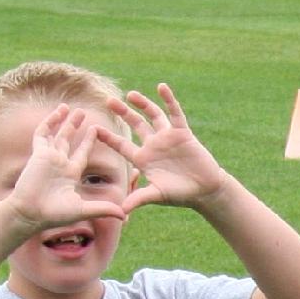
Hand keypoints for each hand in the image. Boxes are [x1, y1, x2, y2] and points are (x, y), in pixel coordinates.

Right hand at [2, 105, 132, 234]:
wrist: (31, 214)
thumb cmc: (55, 214)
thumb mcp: (83, 209)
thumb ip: (103, 209)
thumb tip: (125, 215)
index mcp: (70, 174)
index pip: (81, 153)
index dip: (88, 142)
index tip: (97, 130)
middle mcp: (59, 163)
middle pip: (68, 140)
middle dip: (75, 127)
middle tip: (83, 113)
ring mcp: (48, 158)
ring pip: (56, 134)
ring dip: (63, 121)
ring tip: (70, 107)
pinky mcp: (38, 154)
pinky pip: (42, 134)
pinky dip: (49, 123)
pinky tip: (58, 112)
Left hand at [110, 83, 232, 212]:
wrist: (205, 190)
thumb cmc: (181, 194)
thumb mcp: (157, 195)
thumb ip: (139, 198)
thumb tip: (121, 211)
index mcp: (143, 159)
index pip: (121, 145)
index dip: (108, 137)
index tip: (94, 128)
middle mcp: (153, 145)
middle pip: (134, 125)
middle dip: (122, 113)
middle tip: (109, 101)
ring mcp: (168, 137)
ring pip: (152, 116)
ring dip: (142, 104)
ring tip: (131, 94)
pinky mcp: (183, 133)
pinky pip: (174, 113)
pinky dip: (168, 100)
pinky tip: (161, 87)